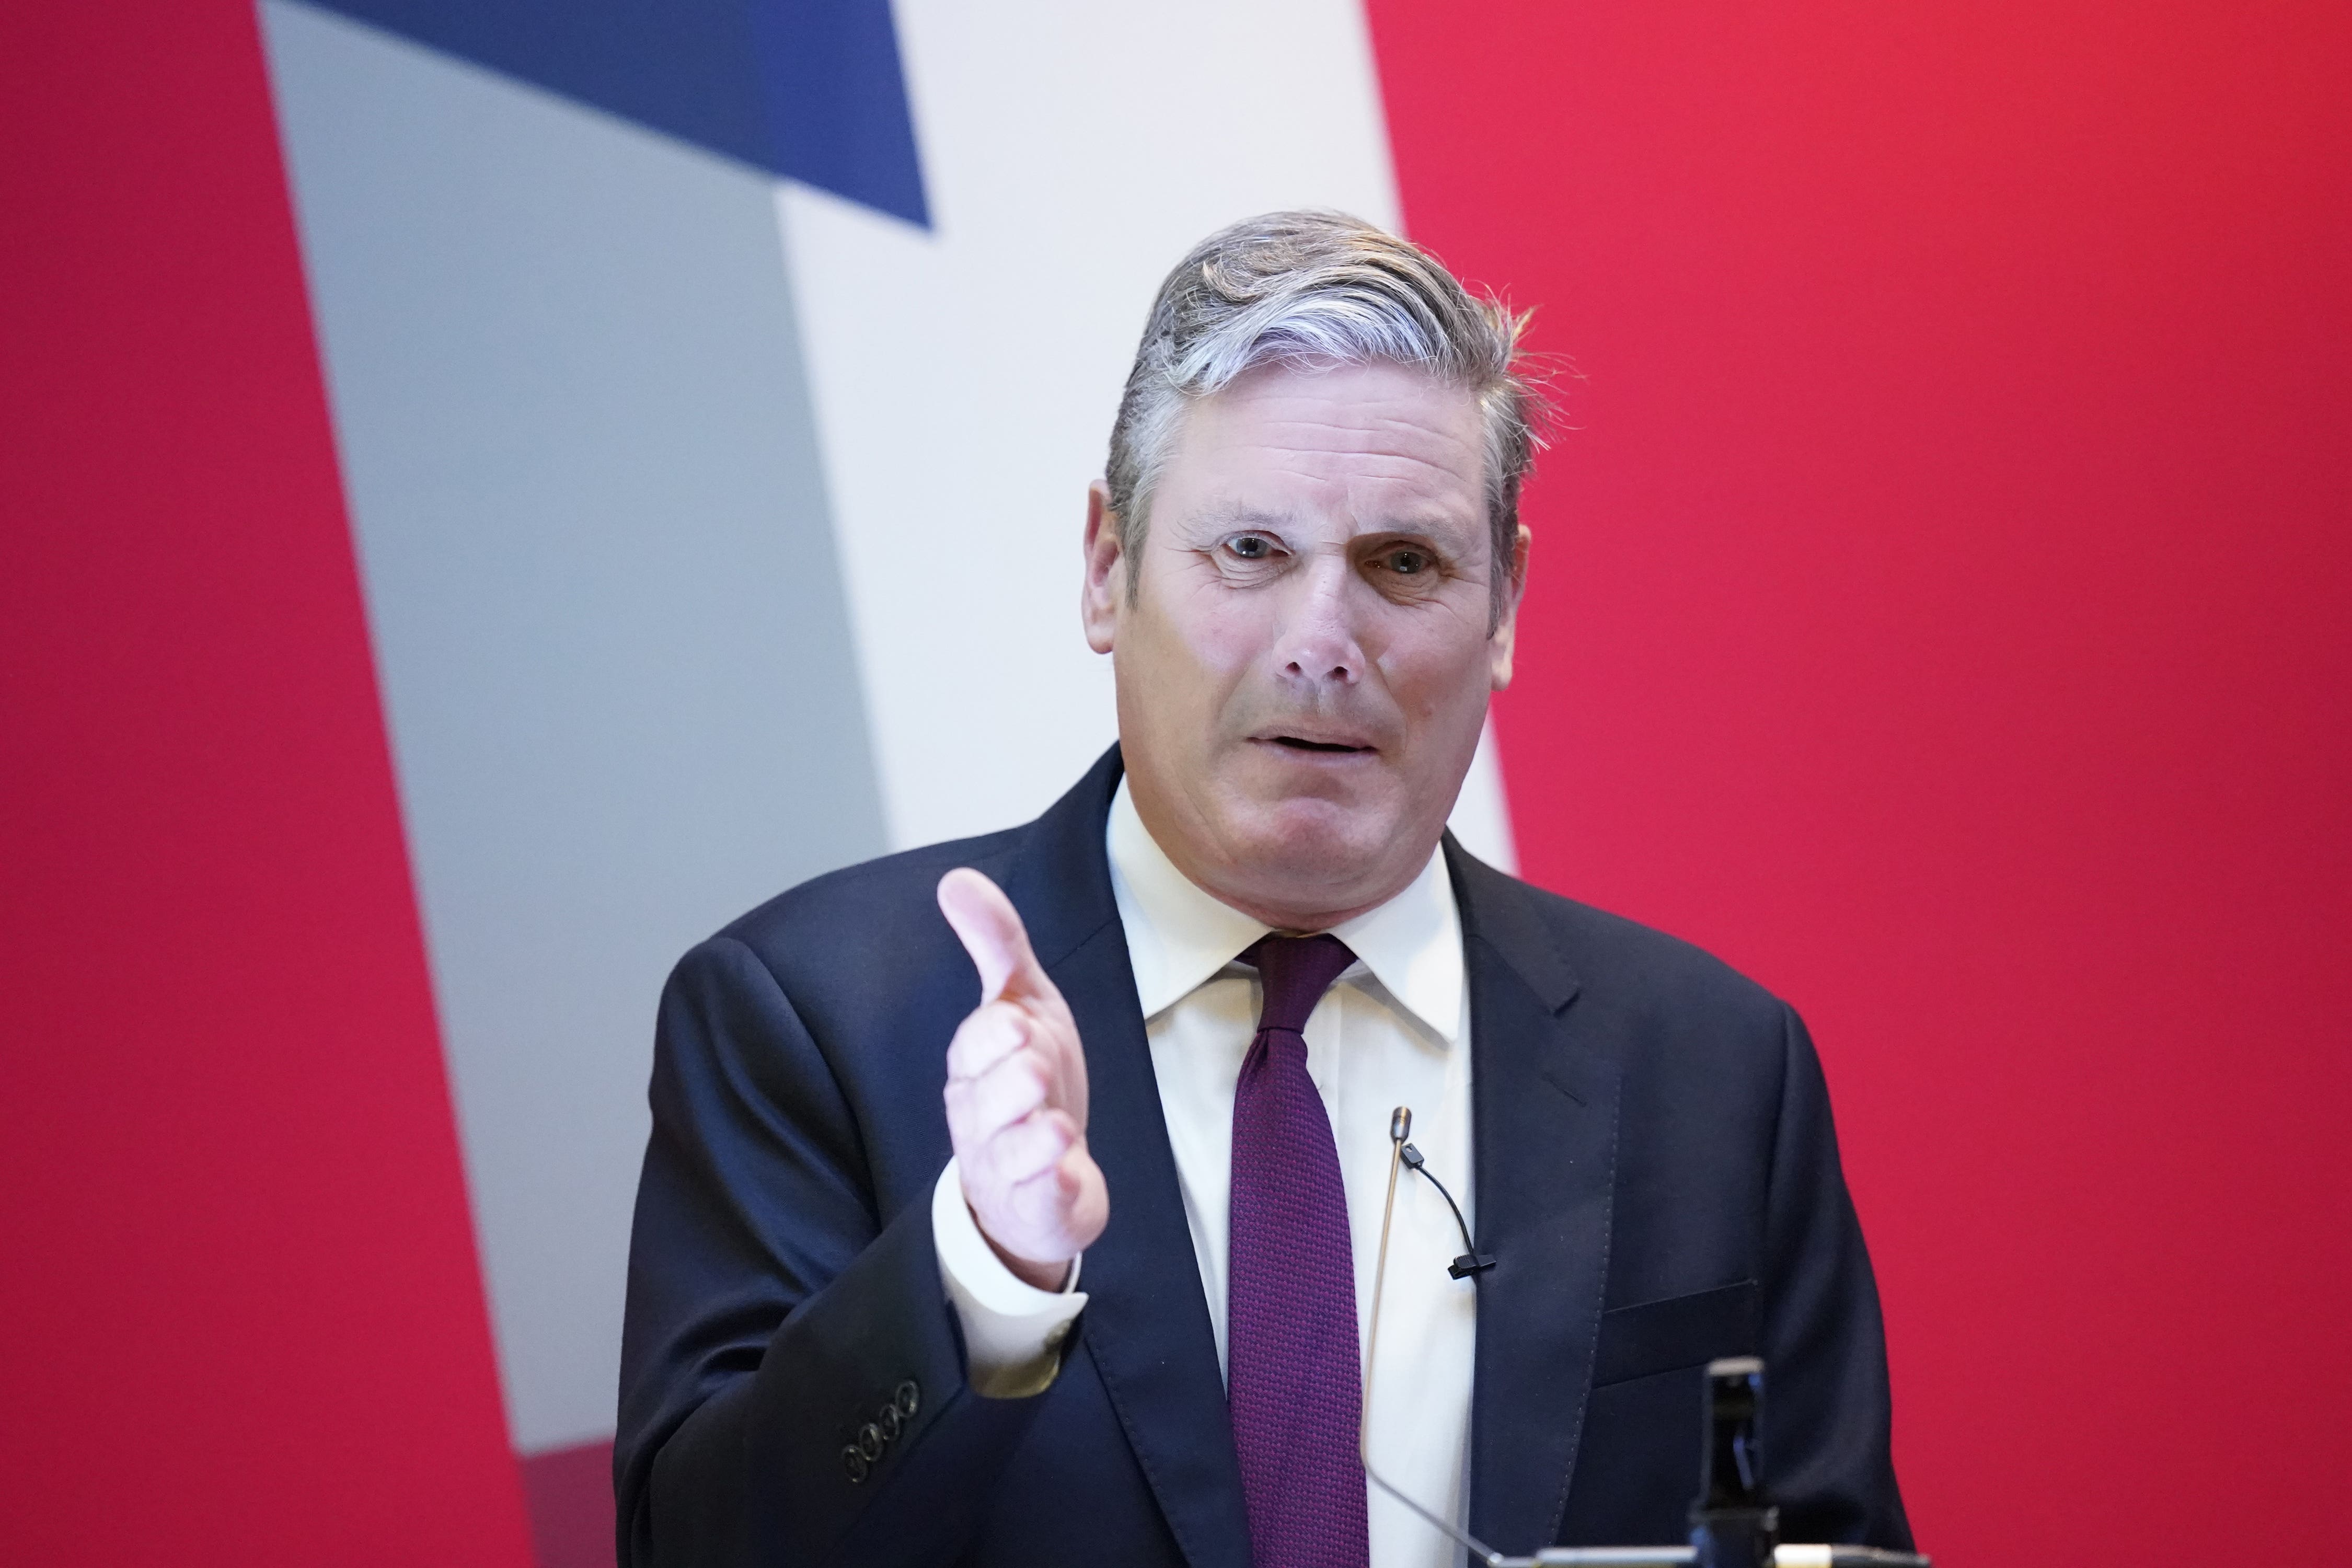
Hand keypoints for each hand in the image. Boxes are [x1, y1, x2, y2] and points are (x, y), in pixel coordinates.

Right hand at [937, 868, 1108, 1290]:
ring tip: (1059, 1126)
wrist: (1039, 1175)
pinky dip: (1056, 1183)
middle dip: (1016, 1082)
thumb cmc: (1027, 1080)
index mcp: (975, 1065)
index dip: (996, 1034)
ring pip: (1014, 1150)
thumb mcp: (1022, 1003)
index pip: (974, 1045)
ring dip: (1039, 1136)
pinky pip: (1042, 1196)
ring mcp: (1006, 1165)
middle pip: (991, 1097)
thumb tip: (955, 879)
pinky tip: (1071, 1171)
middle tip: (1036, 1067)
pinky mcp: (1037, 1204)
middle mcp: (981, 1116)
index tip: (1018, 1019)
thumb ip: (995, 944)